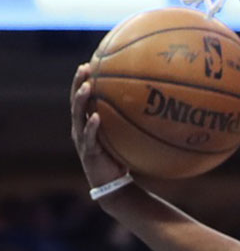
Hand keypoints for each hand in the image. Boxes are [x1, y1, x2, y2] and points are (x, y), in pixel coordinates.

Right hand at [70, 64, 126, 188]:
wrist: (114, 186)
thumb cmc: (121, 159)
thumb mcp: (124, 138)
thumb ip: (130, 123)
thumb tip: (153, 107)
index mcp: (86, 124)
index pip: (82, 99)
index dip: (82, 82)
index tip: (88, 64)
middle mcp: (81, 129)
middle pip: (75, 102)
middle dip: (77, 84)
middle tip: (83, 68)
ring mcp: (82, 141)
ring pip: (78, 117)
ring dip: (82, 101)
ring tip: (87, 88)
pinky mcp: (88, 153)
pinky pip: (89, 137)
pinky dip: (92, 127)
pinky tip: (96, 117)